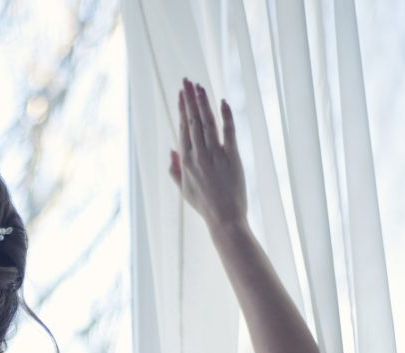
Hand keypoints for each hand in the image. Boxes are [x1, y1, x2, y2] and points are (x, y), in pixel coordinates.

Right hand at [169, 78, 245, 226]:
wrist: (224, 218)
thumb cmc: (204, 205)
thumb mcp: (183, 189)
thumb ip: (174, 169)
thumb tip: (171, 149)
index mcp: (186, 162)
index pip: (183, 128)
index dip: (182, 109)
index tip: (181, 93)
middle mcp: (199, 155)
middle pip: (193, 121)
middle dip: (190, 99)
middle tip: (187, 81)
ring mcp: (215, 155)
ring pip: (208, 122)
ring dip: (204, 102)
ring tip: (200, 86)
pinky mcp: (232, 157)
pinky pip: (229, 132)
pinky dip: (226, 116)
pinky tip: (223, 101)